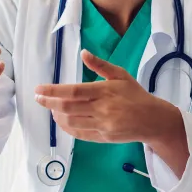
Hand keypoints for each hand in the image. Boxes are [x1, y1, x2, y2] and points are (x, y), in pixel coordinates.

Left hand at [34, 50, 163, 143]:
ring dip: (56, 115)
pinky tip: (61, 120)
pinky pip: (79, 134)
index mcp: (105, 91)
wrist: (153, 120)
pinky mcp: (103, 138)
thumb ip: (100, 65)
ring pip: (71, 122)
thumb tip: (84, 53)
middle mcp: (102, 109)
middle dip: (49, 102)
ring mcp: (102, 125)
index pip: (73, 91)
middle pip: (68, 107)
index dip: (53, 90)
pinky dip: (66, 127)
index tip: (39, 89)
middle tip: (38, 98)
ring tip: (50, 107)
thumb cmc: (135, 94)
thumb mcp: (120, 75)